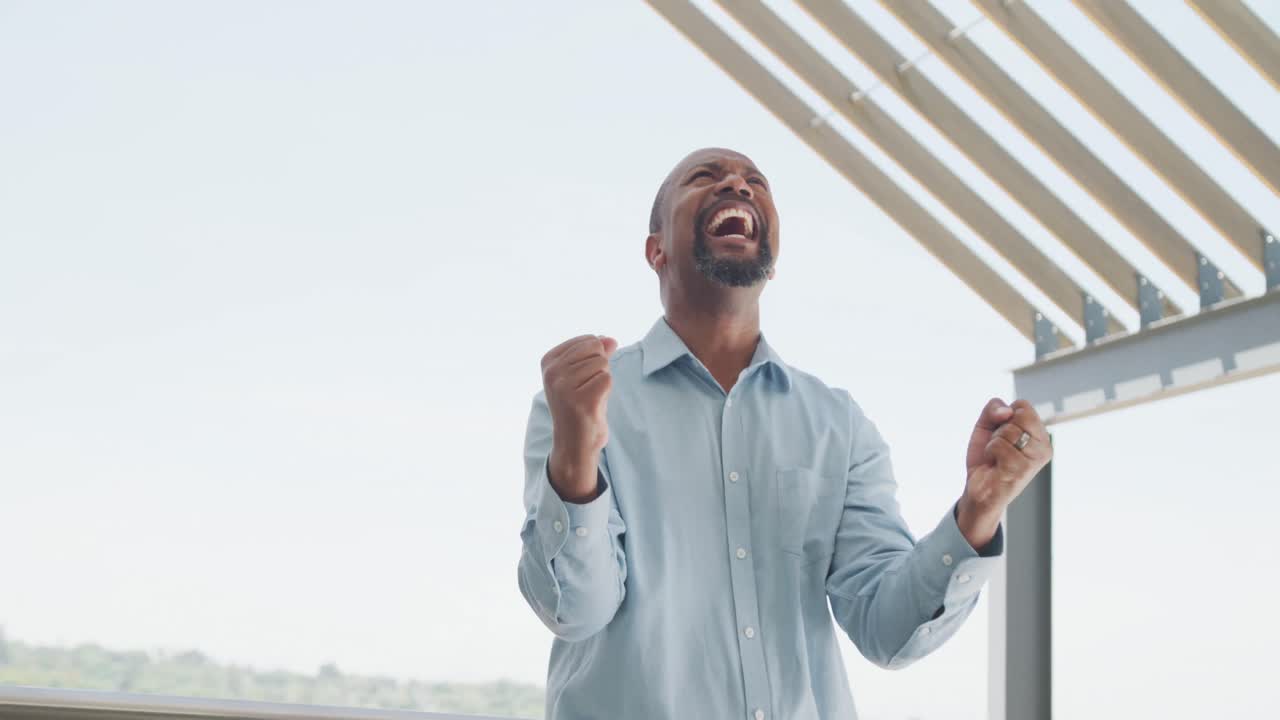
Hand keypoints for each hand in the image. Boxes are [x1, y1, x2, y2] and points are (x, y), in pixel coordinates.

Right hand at [541, 334, 617, 501]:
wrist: (575, 442)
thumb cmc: (581, 404)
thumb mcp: (585, 373)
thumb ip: (597, 353)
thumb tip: (611, 339)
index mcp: (548, 361)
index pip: (588, 340)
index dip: (594, 359)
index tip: (580, 379)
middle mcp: (552, 373)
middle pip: (596, 349)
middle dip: (599, 368)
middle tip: (587, 389)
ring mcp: (565, 387)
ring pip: (603, 365)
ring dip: (602, 381)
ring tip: (589, 398)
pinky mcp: (582, 400)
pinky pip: (607, 380)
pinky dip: (606, 393)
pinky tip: (593, 406)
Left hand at [957, 398, 1051, 547]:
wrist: (979, 488)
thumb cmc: (986, 457)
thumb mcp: (986, 425)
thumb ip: (993, 409)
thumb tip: (1007, 411)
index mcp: (1040, 435)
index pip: (1024, 406)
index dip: (1005, 416)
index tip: (1002, 433)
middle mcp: (1044, 447)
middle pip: (1019, 416)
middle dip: (1000, 429)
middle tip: (1000, 447)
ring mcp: (1035, 459)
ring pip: (1008, 431)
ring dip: (994, 443)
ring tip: (997, 458)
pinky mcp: (1023, 470)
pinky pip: (999, 445)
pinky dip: (990, 452)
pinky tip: (995, 465)